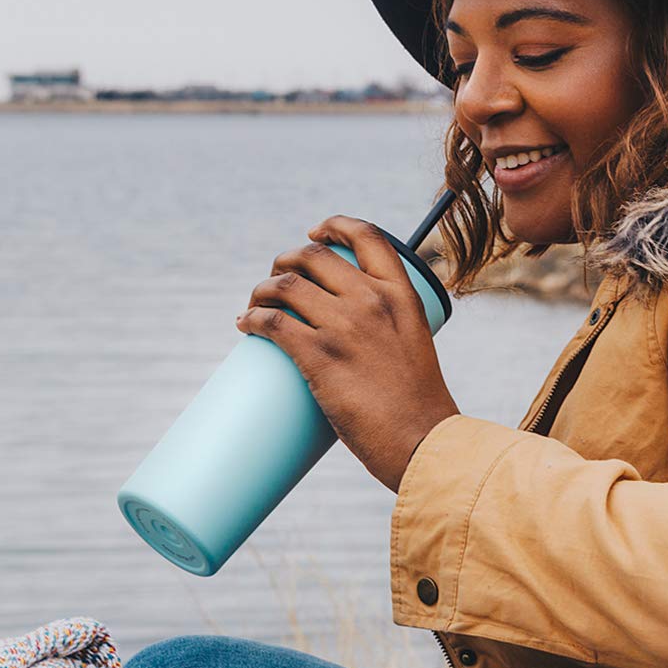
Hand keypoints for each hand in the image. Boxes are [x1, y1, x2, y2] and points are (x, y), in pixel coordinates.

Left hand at [236, 214, 459, 492]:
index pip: (366, 236)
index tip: (314, 232)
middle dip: (286, 261)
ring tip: (255, 305)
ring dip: (261, 290)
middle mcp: (372, 300)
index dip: (334, 225)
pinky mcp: (319, 356)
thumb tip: (352, 332)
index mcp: (401, 294)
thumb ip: (388, 327)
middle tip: (276, 279)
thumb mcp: (414, 344)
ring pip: (285, 286)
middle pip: (313, 257)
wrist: (422, 441)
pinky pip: (271, 322)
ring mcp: (344, 326)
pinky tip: (245, 323)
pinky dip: (252, 318)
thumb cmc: (418, 405)